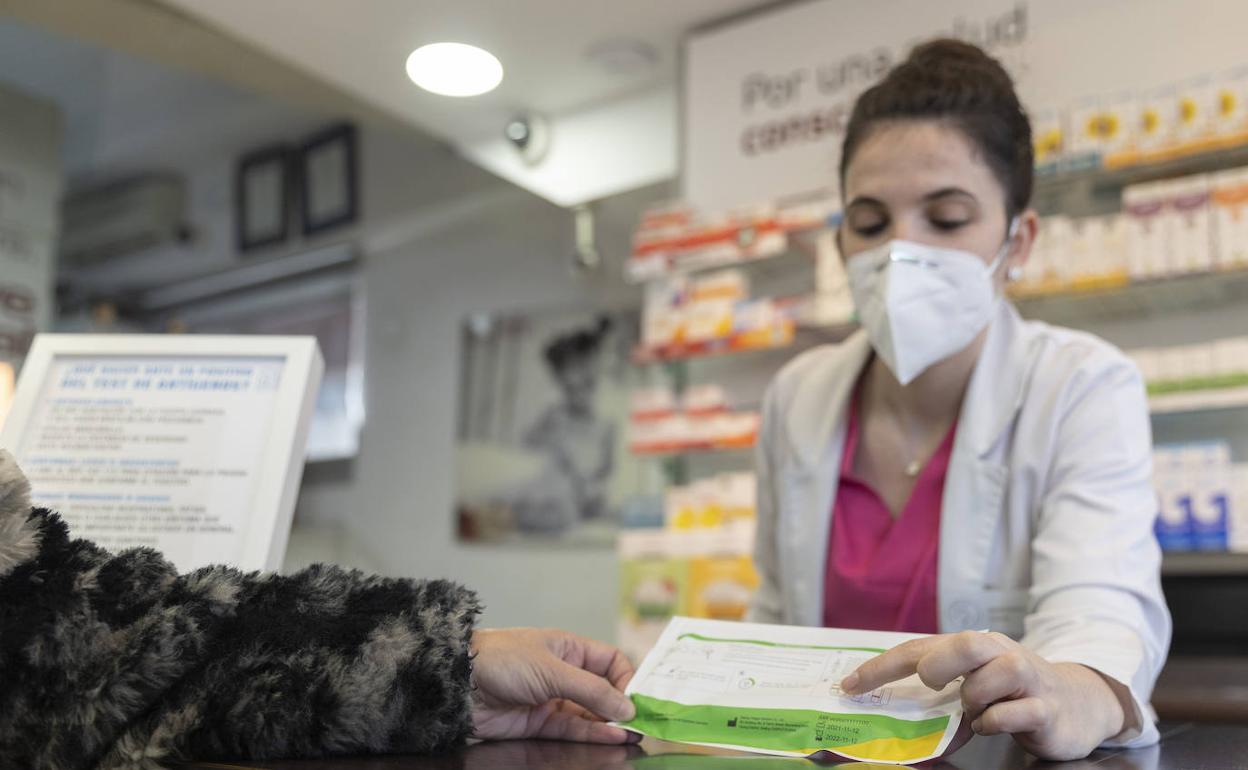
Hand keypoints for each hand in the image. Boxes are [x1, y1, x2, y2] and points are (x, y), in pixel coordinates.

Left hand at [470, 627, 638, 743]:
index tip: (639, 696)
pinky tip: (612, 738)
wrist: (458, 684)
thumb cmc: (502, 660)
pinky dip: (594, 735)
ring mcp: (552, 700)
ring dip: (611, 724)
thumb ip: (591, 690)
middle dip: (622, 705)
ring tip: (633, 734)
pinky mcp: (539, 723)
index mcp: (568, 649)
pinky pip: (573, 730)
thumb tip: (628, 707)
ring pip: (590, 715)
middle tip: (644, 721)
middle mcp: (564, 674)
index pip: (610, 662)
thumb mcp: (552, 670)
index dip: (627, 678)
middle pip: (603, 691)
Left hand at [841, 631, 1125, 760]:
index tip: (849, 686)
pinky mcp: (1046, 708)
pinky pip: (1013, 712)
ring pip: (996, 675)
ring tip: (977, 711)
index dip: (881, 668)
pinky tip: (995, 725)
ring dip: (976, 699)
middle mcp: (1000, 653)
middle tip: (934, 684)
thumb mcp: (974, 686)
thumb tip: (894, 712)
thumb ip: (942, 693)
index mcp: (972, 647)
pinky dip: (995, 723)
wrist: (1077, 704)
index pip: (917, 649)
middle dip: (940, 665)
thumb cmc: (1014, 693)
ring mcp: (1027, 678)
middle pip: (967, 643)